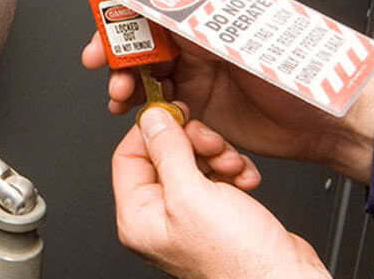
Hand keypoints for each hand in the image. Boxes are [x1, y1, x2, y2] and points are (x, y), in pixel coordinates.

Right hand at [82, 0, 373, 183]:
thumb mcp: (238, 36)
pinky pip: (155, 102)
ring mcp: (194, 71)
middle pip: (138, 30)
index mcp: (207, 9)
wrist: (326, 124)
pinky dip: (138, 106)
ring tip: (120, 91)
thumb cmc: (300, 71)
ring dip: (122, 76)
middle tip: (97, 54)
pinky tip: (134, 110)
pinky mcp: (195, 104)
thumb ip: (190, 16)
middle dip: (111, 40)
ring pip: (142, 67)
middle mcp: (196, 37)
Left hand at [114, 106, 330, 278]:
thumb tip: (151, 119)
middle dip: (193, 143)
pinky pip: (217, 174)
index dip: (150, 131)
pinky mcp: (217, 211)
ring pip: (194, 160)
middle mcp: (160, 216)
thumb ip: (168, 150)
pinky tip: (246, 179)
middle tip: (211, 143)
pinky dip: (233, 170)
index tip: (173, 114)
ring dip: (218, 155)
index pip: (127, 156)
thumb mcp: (192, 194)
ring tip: (232, 166)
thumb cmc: (238, 260)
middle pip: (164, 154)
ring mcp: (189, 214)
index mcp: (138, 216)